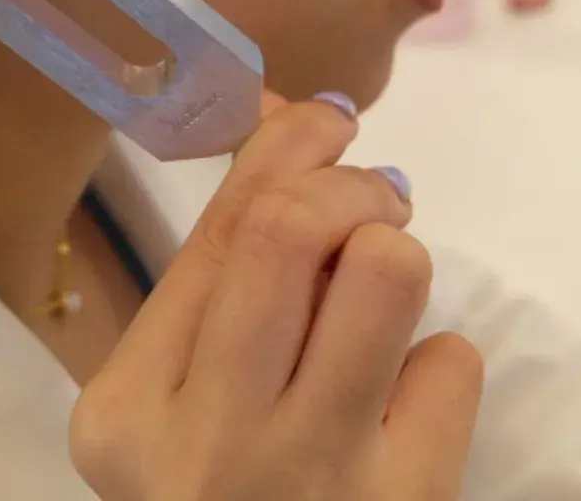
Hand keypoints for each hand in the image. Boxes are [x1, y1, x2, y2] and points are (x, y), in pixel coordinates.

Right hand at [72, 93, 483, 500]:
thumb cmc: (220, 498)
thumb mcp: (176, 407)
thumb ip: (219, 282)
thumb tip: (289, 119)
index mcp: (130, 411)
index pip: (215, 235)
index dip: (284, 151)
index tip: (324, 118)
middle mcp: (210, 442)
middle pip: (287, 233)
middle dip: (346, 186)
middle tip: (371, 197)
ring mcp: (311, 478)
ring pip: (383, 274)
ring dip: (393, 256)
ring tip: (382, 294)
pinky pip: (451, 364)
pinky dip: (437, 366)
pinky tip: (402, 406)